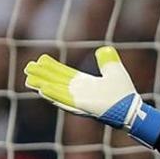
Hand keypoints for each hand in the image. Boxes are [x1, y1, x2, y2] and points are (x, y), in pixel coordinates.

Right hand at [23, 46, 159, 146]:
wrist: (132, 109)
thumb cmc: (124, 93)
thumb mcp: (114, 71)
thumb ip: (107, 61)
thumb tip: (103, 49)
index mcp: (84, 84)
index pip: (64, 74)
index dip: (52, 67)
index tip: (40, 60)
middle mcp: (79, 92)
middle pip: (56, 81)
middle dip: (42, 75)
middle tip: (28, 68)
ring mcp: (79, 100)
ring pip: (56, 90)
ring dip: (42, 84)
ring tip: (28, 79)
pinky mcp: (81, 106)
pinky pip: (64, 99)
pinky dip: (53, 94)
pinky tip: (41, 89)